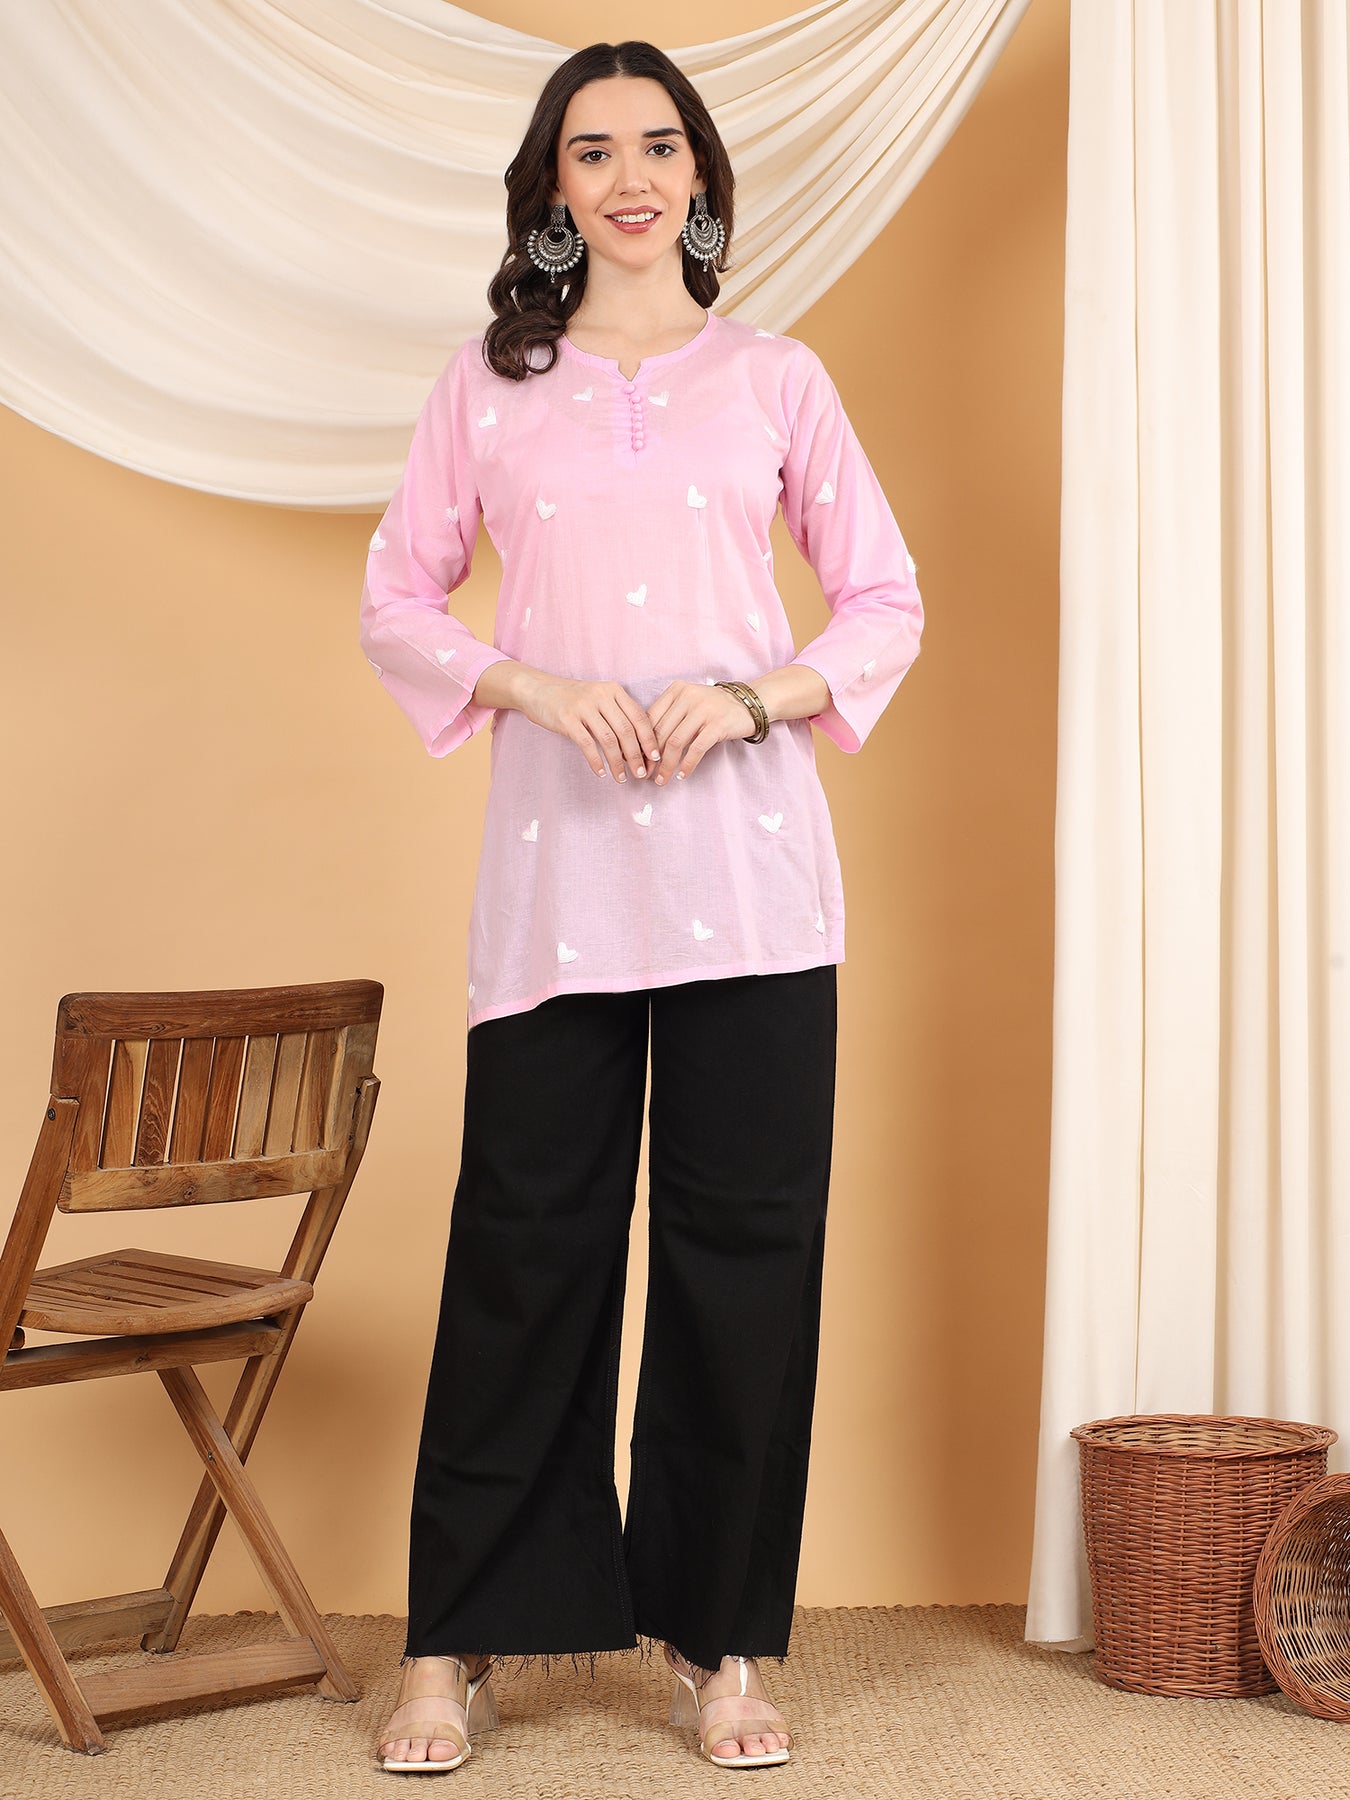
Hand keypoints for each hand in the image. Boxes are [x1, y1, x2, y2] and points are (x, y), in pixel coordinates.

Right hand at [517, 673, 659, 781]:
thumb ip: (618, 715)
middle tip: (641, 774)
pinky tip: (601, 773)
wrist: (538, 689)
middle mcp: (601, 696)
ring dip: (618, 763)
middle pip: (626, 730)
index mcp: (613, 690)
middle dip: (636, 756)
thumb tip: (638, 746)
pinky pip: (587, 745)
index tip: (655, 758)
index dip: (649, 739)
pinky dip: (596, 761)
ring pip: (609, 740)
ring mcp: (583, 707)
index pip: (639, 717)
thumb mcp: (599, 699)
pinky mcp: (567, 719)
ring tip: (622, 777)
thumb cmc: (572, 699)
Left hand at [646, 680, 756, 784]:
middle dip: (650, 757)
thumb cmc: (714, 708)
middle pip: (660, 732)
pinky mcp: (718, 725)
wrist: (748, 703)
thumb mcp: (689, 704)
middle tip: (646, 774)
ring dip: (666, 765)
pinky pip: (696, 749)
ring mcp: (703, 710)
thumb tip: (644, 747)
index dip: (640, 742)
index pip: (650, 718)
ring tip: (661, 780)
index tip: (637, 760)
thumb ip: (670, 717)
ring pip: (675, 742)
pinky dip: (687, 765)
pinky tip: (682, 775)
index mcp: (676, 690)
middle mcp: (688, 696)